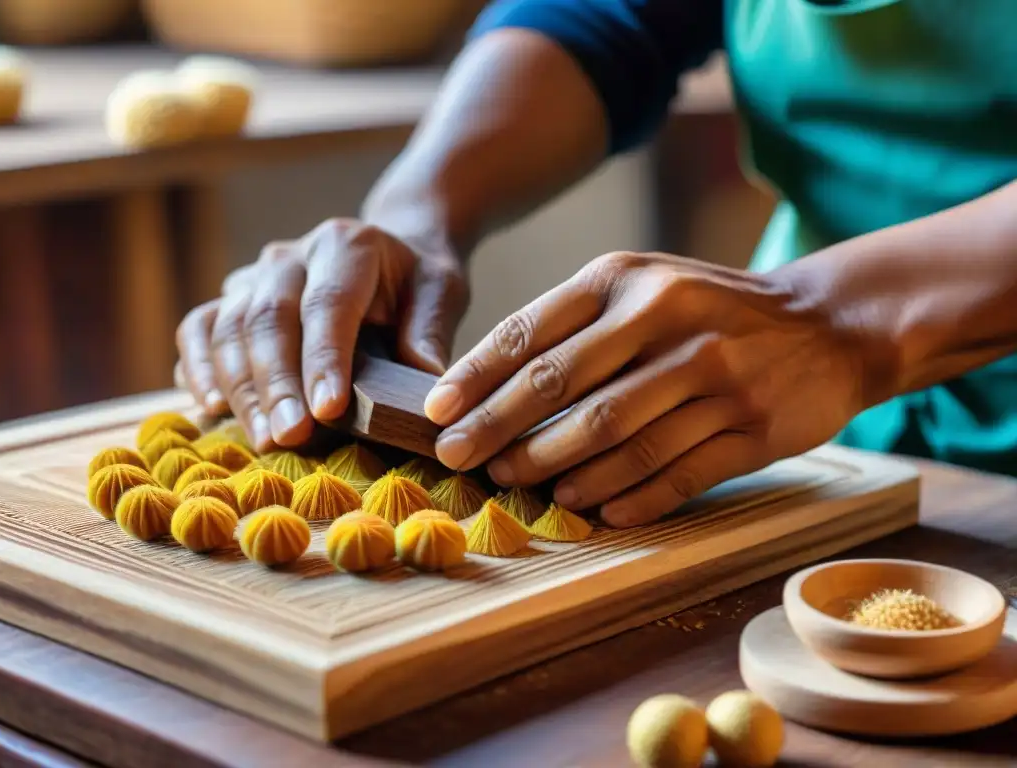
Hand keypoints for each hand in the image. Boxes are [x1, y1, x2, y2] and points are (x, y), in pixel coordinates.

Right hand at [176, 218, 467, 452]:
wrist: (388, 250)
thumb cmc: (417, 281)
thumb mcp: (441, 293)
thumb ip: (430, 333)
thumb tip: (426, 387)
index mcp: (346, 246)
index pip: (328, 304)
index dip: (324, 358)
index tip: (329, 409)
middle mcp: (291, 255)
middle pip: (270, 318)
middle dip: (278, 383)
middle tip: (289, 437)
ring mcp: (255, 275)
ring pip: (230, 327)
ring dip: (242, 388)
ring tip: (263, 438)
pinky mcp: (231, 298)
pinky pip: (198, 328)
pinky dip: (198, 368)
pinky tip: (212, 408)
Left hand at [423, 251, 869, 526]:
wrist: (827, 323)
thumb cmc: (710, 306)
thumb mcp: (645, 284)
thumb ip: (576, 322)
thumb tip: (491, 386)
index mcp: (629, 279)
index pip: (533, 331)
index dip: (476, 377)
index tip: (437, 414)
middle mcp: (669, 320)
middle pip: (564, 386)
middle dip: (500, 429)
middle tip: (460, 459)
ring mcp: (715, 376)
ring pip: (616, 436)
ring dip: (558, 468)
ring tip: (522, 485)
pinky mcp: (752, 429)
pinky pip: (675, 473)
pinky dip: (629, 497)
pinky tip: (594, 509)